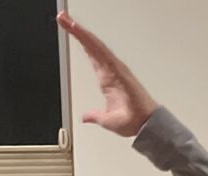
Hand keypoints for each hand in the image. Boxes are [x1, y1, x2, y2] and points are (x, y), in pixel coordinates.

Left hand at [57, 11, 158, 136]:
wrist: (144, 126)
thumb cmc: (132, 120)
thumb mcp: (105, 120)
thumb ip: (94, 116)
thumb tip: (85, 117)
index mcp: (107, 79)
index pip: (91, 56)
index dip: (81, 43)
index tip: (69, 31)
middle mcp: (110, 70)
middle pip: (90, 46)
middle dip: (76, 31)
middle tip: (62, 18)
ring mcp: (114, 68)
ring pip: (94, 45)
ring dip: (81, 33)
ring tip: (68, 21)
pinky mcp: (117, 69)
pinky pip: (101, 52)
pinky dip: (91, 42)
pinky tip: (81, 33)